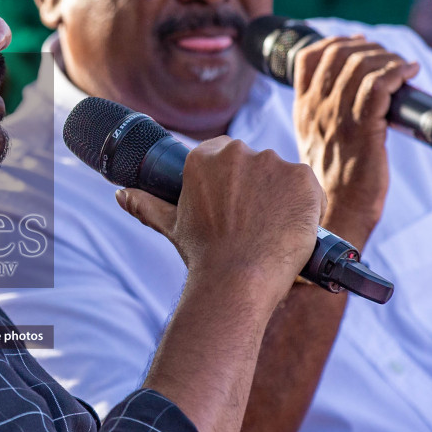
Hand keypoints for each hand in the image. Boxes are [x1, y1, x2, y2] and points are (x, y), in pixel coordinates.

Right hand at [116, 136, 324, 307]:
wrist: (237, 279)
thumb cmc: (204, 254)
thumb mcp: (171, 225)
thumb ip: (146, 204)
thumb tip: (121, 195)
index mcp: (206, 156)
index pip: (226, 153)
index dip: (233, 181)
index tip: (234, 204)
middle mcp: (239, 152)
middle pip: (256, 165)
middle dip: (257, 190)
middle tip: (251, 224)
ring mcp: (273, 163)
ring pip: (283, 178)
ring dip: (281, 199)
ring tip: (269, 231)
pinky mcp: (303, 179)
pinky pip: (309, 189)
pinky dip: (306, 208)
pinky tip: (291, 229)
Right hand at [289, 36, 417, 247]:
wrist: (339, 213)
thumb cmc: (337, 181)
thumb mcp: (320, 141)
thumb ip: (327, 115)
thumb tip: (354, 91)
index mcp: (304, 110)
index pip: (310, 57)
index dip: (338, 42)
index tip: (362, 45)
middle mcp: (316, 109)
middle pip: (338, 54)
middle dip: (370, 48)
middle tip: (390, 58)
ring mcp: (337, 118)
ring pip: (361, 65)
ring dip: (388, 59)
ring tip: (403, 68)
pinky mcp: (362, 129)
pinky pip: (379, 85)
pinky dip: (398, 72)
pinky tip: (409, 73)